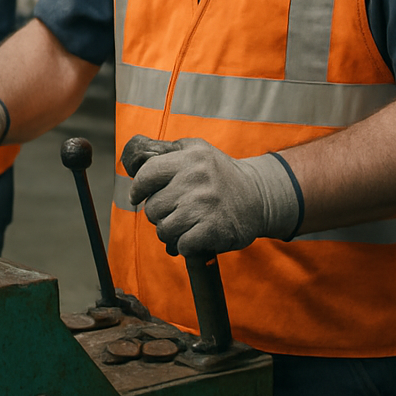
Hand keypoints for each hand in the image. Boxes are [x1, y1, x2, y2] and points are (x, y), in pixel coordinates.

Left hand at [120, 135, 300, 255]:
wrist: (259, 196)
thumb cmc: (221, 174)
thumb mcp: (198, 150)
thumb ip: (169, 150)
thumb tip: (137, 156)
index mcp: (190, 158)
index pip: (148, 174)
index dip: (137, 189)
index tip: (136, 197)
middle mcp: (196, 179)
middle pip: (153, 207)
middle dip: (158, 214)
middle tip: (172, 212)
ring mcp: (205, 204)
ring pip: (164, 228)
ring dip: (170, 232)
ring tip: (182, 225)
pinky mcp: (214, 228)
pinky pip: (182, 244)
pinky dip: (184, 245)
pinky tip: (193, 237)